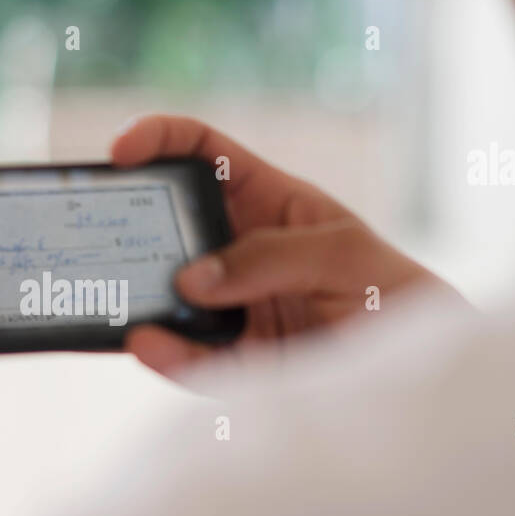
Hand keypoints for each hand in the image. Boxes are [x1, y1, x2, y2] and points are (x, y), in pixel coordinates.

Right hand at [111, 115, 456, 377]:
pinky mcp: (231, 362)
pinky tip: (146, 343)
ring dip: (134, 292)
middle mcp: (235, 251)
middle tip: (94, 227)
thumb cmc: (392, 293)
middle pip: (166, 224)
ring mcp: (228, 307)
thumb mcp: (344, 255)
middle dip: (127, 221)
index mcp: (265, 202)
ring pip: (165, 294)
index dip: (158, 140)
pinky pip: (186, 357)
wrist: (420, 375)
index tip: (120, 153)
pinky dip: (163, 352)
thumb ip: (272, 257)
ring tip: (109, 293)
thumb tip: (193, 278)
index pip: (201, 153)